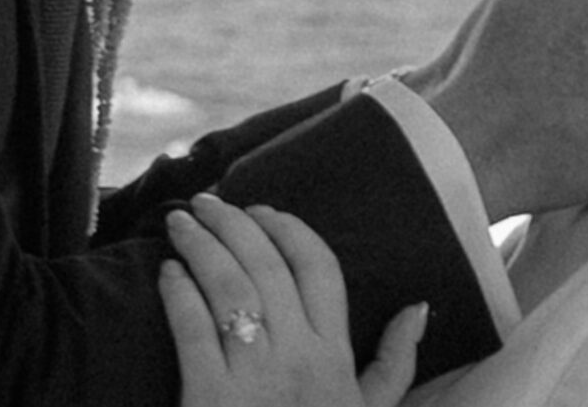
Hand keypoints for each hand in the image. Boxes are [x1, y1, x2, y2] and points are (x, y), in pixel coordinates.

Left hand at [159, 194, 426, 406]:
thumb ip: (396, 360)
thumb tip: (420, 305)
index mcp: (335, 352)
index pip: (320, 269)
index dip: (290, 230)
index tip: (262, 209)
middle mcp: (299, 355)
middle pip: (268, 268)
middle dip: (236, 224)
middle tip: (207, 200)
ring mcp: (254, 377)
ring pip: (230, 289)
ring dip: (202, 247)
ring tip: (179, 221)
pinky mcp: (209, 400)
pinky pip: (193, 333)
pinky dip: (179, 296)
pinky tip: (168, 273)